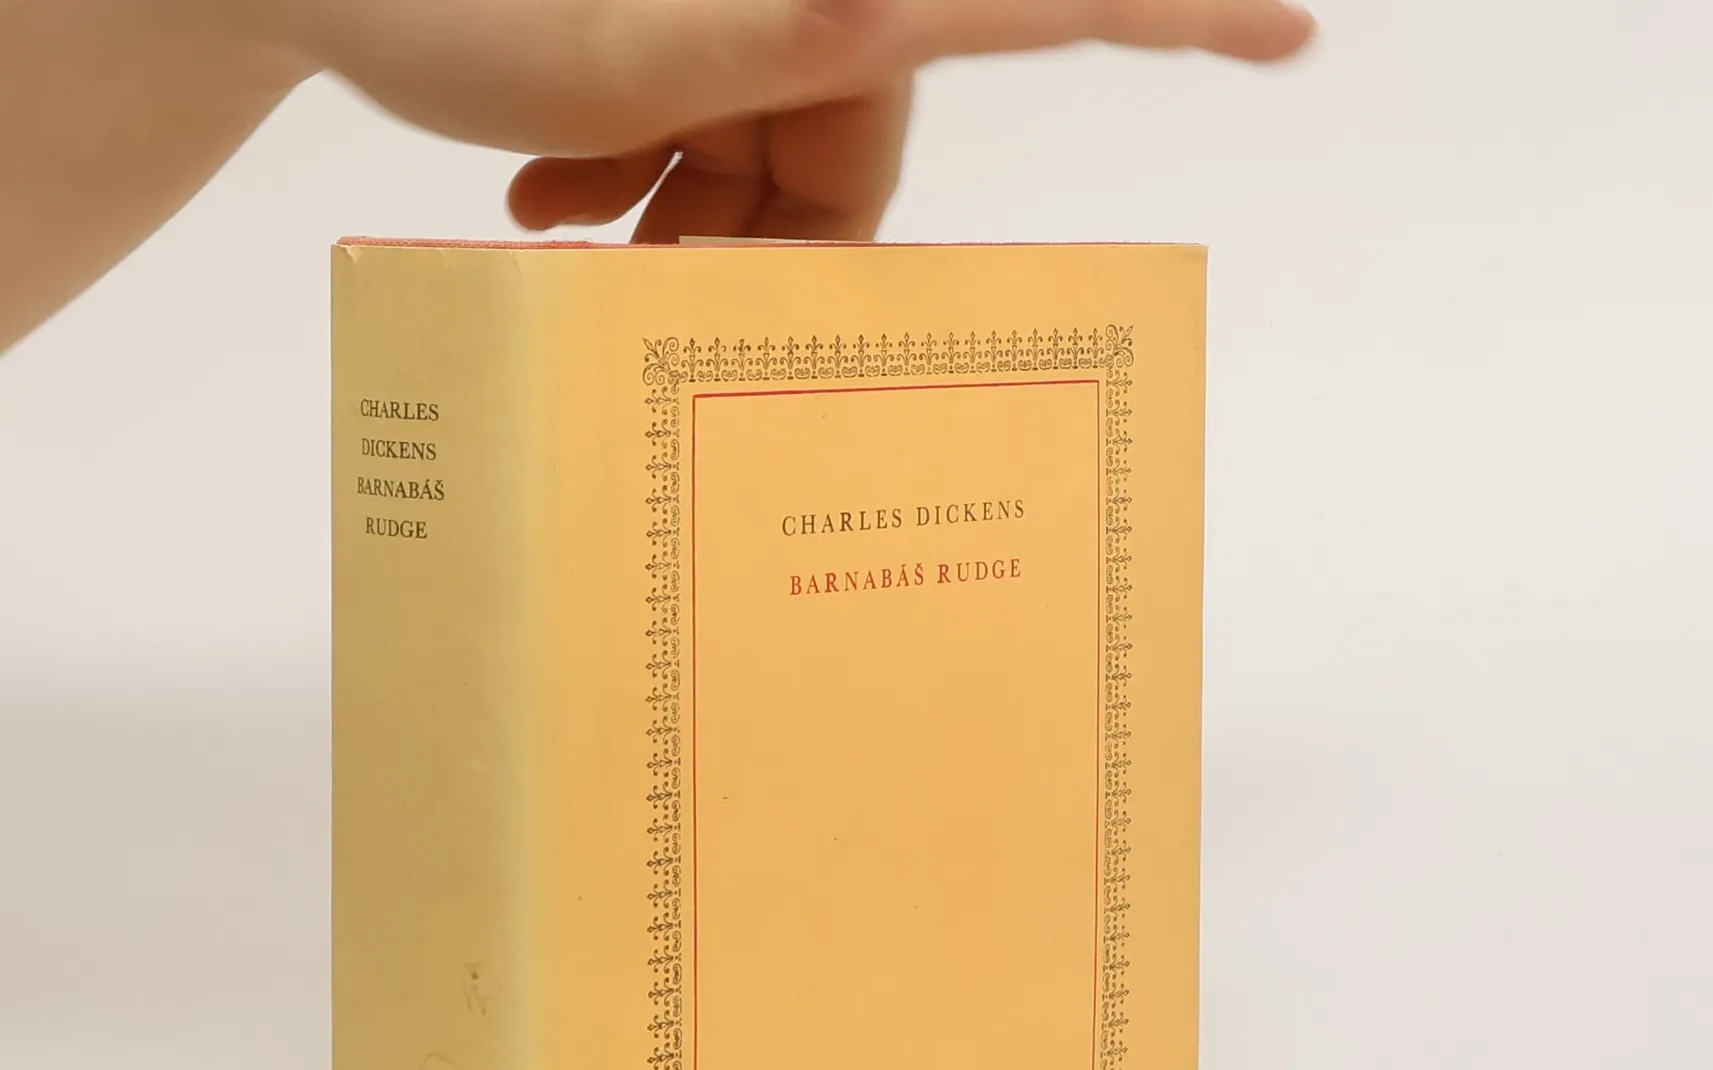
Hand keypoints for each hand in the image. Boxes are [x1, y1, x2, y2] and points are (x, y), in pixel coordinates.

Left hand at [239, 0, 1317, 240]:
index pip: (1044, 2)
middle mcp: (814, 4)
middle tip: (639, 274)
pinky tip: (549, 201)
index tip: (1289, 32)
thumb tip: (896, 13)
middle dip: (756, 235)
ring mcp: (745, 32)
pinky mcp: (685, 54)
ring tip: (560, 228)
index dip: (1172, 16)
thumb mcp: (638, 52)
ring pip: (773, 172)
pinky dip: (647, 190)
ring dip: (682, 226)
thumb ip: (789, 50)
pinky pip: (711, 153)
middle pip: (859, 157)